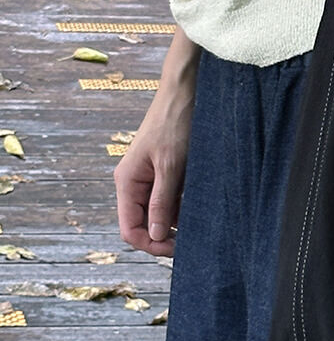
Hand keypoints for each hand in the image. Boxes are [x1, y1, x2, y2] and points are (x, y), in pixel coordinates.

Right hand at [115, 36, 197, 252]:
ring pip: (157, 215)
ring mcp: (148, 179)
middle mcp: (133, 183)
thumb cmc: (175, 123)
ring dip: (175, 222)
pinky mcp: (163, 173)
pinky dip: (181, 207)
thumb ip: (161, 202)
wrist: (185, 92)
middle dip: (164, 236)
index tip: (177, 249)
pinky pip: (168, 201)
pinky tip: (198, 206)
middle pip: (143, 225)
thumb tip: (155, 235)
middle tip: (191, 241)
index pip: (130, 229)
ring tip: (198, 221)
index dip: (151, 244)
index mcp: (127, 182)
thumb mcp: (171, 165)